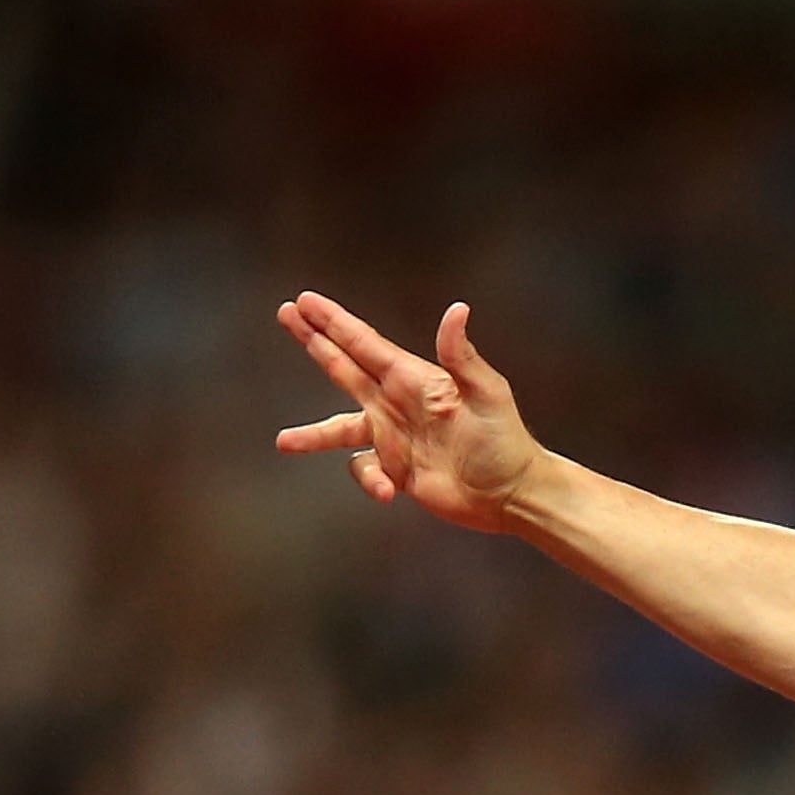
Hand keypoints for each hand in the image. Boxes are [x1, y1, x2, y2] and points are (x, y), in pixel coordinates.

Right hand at [274, 294, 546, 534]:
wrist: (511, 493)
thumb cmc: (505, 439)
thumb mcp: (487, 393)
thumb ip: (462, 356)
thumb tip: (457, 309)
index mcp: (413, 379)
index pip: (364, 343)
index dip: (333, 322)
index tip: (303, 301)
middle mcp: (396, 403)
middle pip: (343, 367)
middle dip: (313, 341)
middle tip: (284, 314)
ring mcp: (392, 437)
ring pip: (340, 429)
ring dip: (312, 435)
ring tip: (284, 441)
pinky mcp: (395, 470)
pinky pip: (365, 470)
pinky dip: (370, 481)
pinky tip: (389, 491)